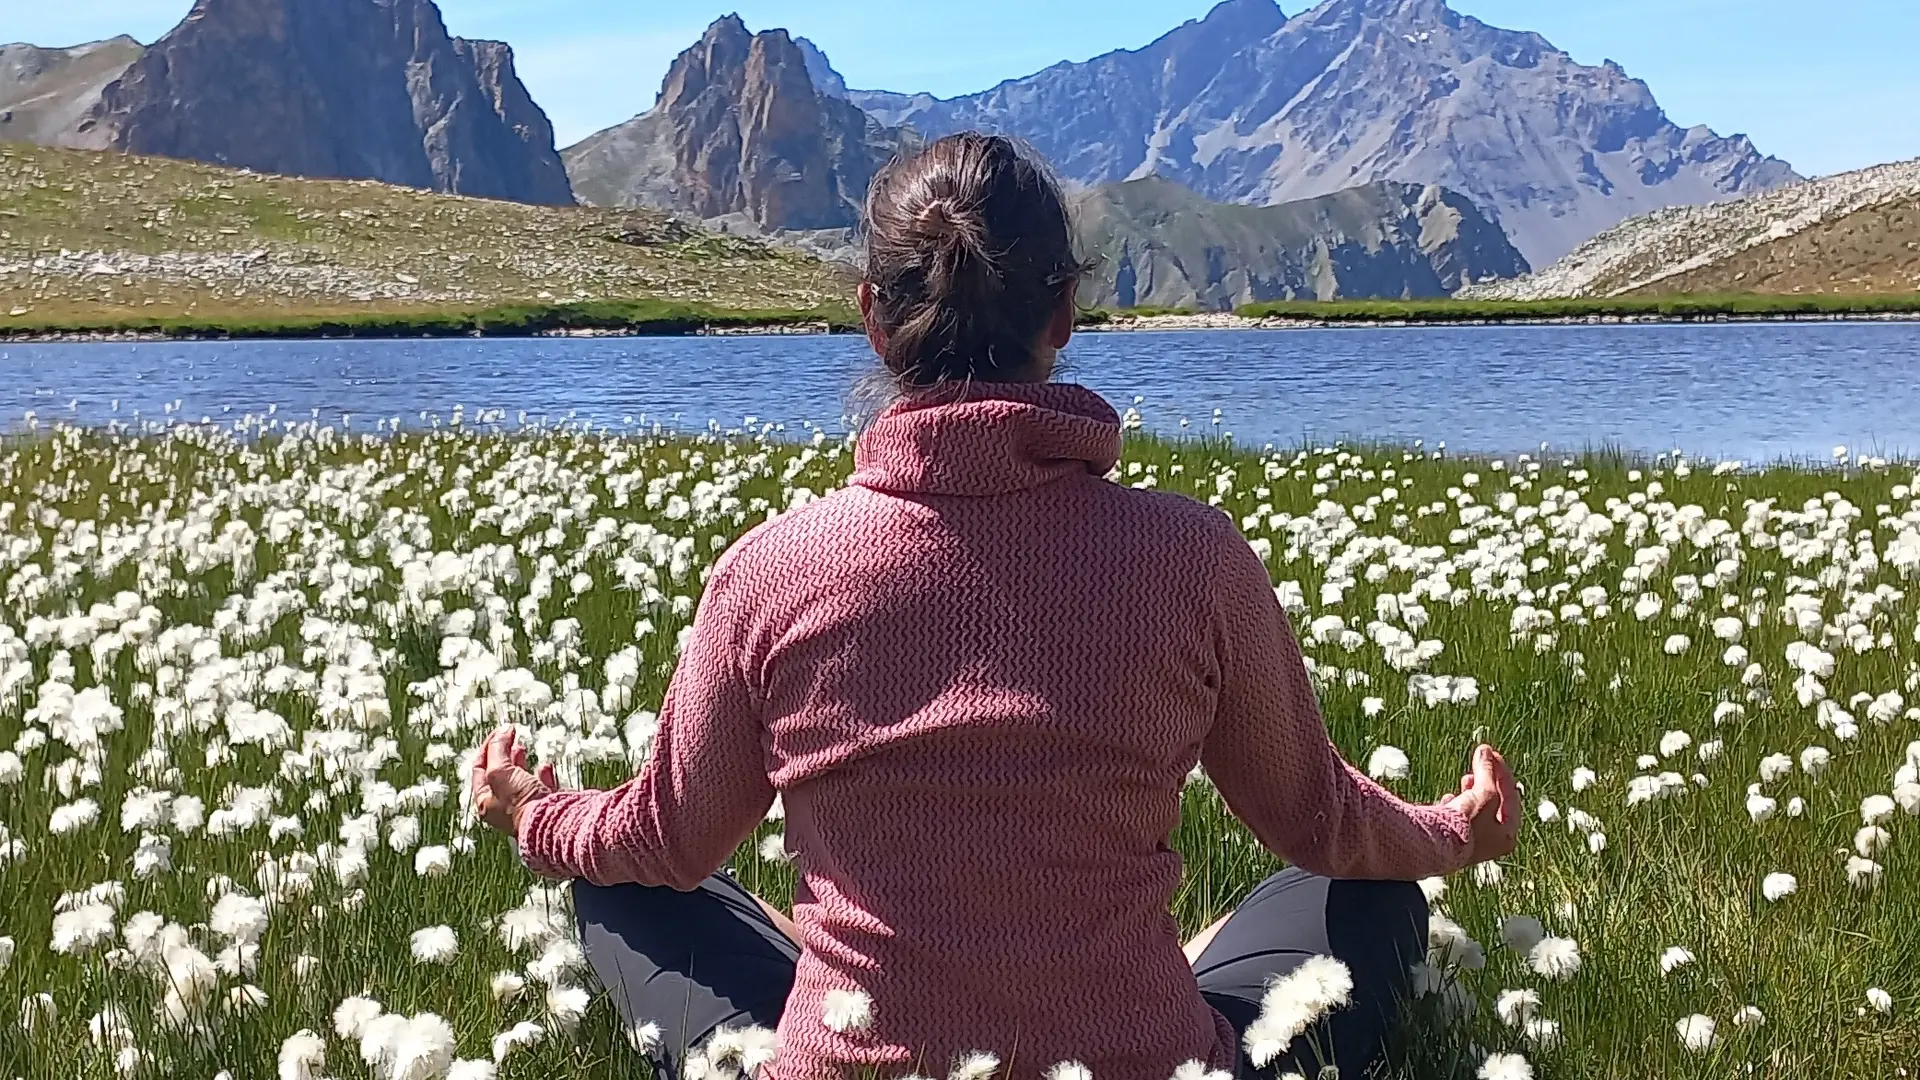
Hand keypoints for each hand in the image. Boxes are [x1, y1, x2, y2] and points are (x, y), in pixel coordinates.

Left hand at [471, 727, 557, 841]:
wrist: (552, 823)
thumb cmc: (522, 805)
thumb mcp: (500, 772)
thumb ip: (498, 749)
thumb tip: (502, 731)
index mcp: (486, 802)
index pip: (480, 768)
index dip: (488, 746)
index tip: (499, 731)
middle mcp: (503, 807)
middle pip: (499, 774)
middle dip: (503, 753)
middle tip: (509, 737)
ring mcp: (525, 806)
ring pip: (520, 779)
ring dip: (520, 762)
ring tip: (522, 748)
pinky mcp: (545, 806)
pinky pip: (542, 786)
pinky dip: (542, 774)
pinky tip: (545, 766)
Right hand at [1442, 744, 1519, 863]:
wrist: (1436, 846)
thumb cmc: (1466, 825)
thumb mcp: (1484, 793)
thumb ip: (1486, 770)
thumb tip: (1485, 751)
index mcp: (1507, 835)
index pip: (1511, 797)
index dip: (1502, 773)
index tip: (1492, 754)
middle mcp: (1493, 842)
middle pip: (1495, 804)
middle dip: (1489, 782)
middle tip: (1482, 763)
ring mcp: (1472, 842)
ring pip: (1477, 810)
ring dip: (1473, 791)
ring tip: (1466, 778)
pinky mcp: (1452, 840)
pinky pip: (1458, 818)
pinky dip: (1457, 804)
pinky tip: (1449, 797)